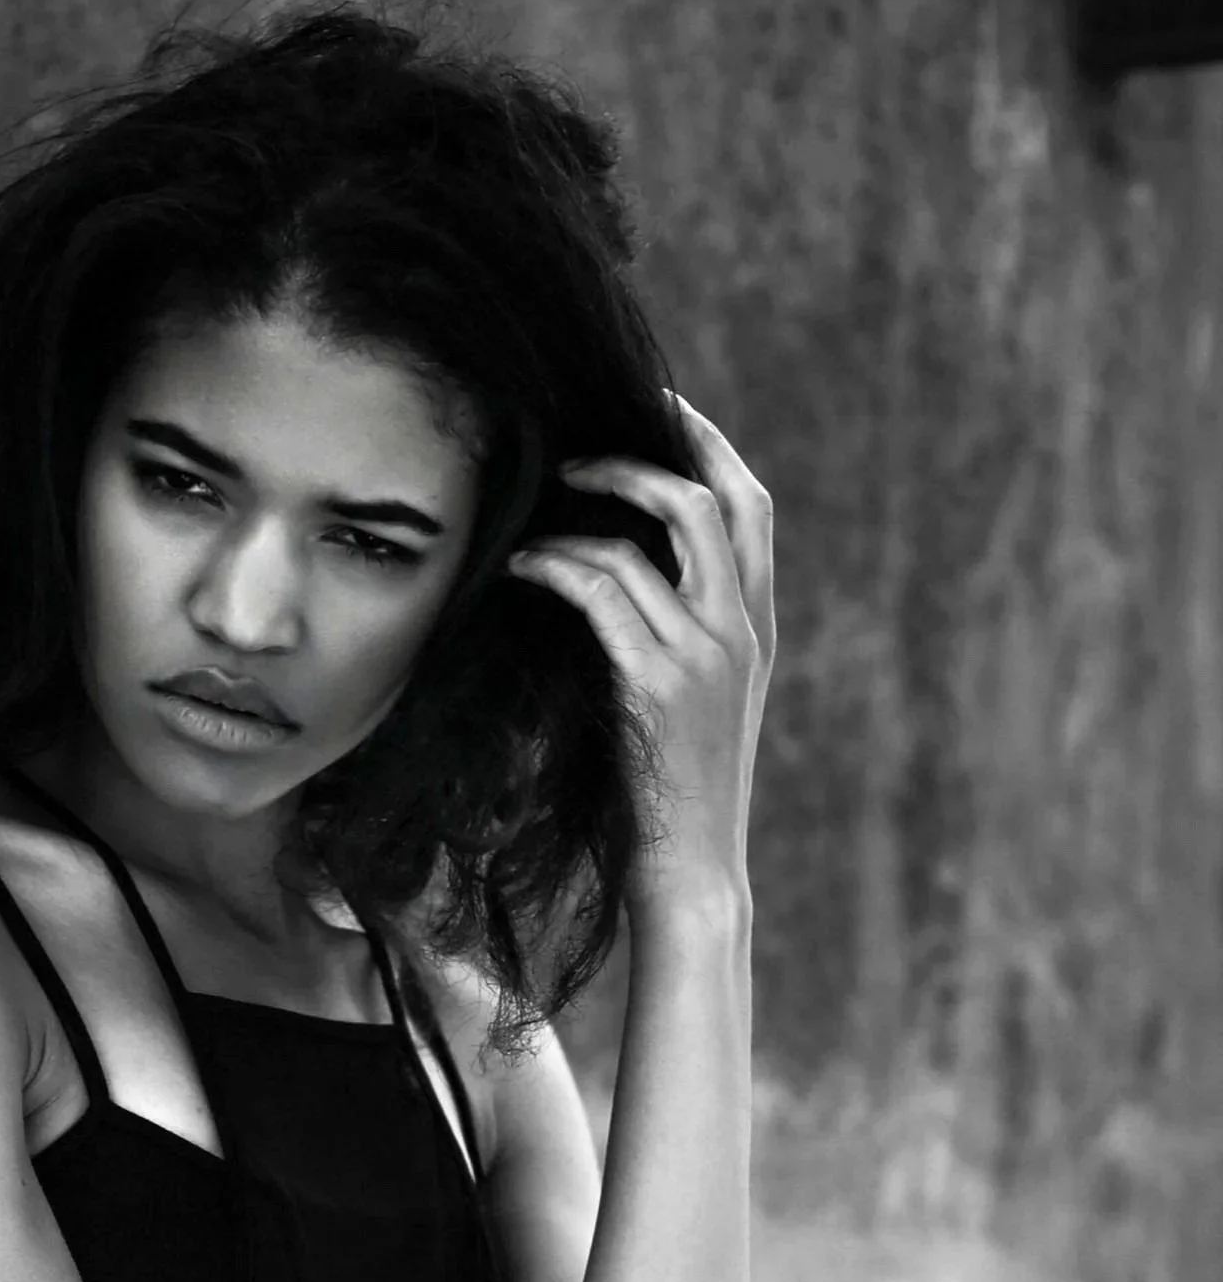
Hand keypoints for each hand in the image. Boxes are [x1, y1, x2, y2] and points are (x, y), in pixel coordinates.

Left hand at [506, 396, 775, 920]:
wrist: (693, 874)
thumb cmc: (674, 796)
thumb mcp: (690, 706)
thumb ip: (678, 638)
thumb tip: (617, 574)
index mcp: (757, 629)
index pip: (752, 508)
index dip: (709, 446)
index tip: (659, 407)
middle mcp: (744, 630)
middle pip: (718, 499)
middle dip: (657, 447)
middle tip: (588, 435)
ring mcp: (707, 655)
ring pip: (661, 534)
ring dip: (592, 504)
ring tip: (540, 508)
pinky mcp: (658, 685)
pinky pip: (607, 591)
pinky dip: (561, 565)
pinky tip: (523, 568)